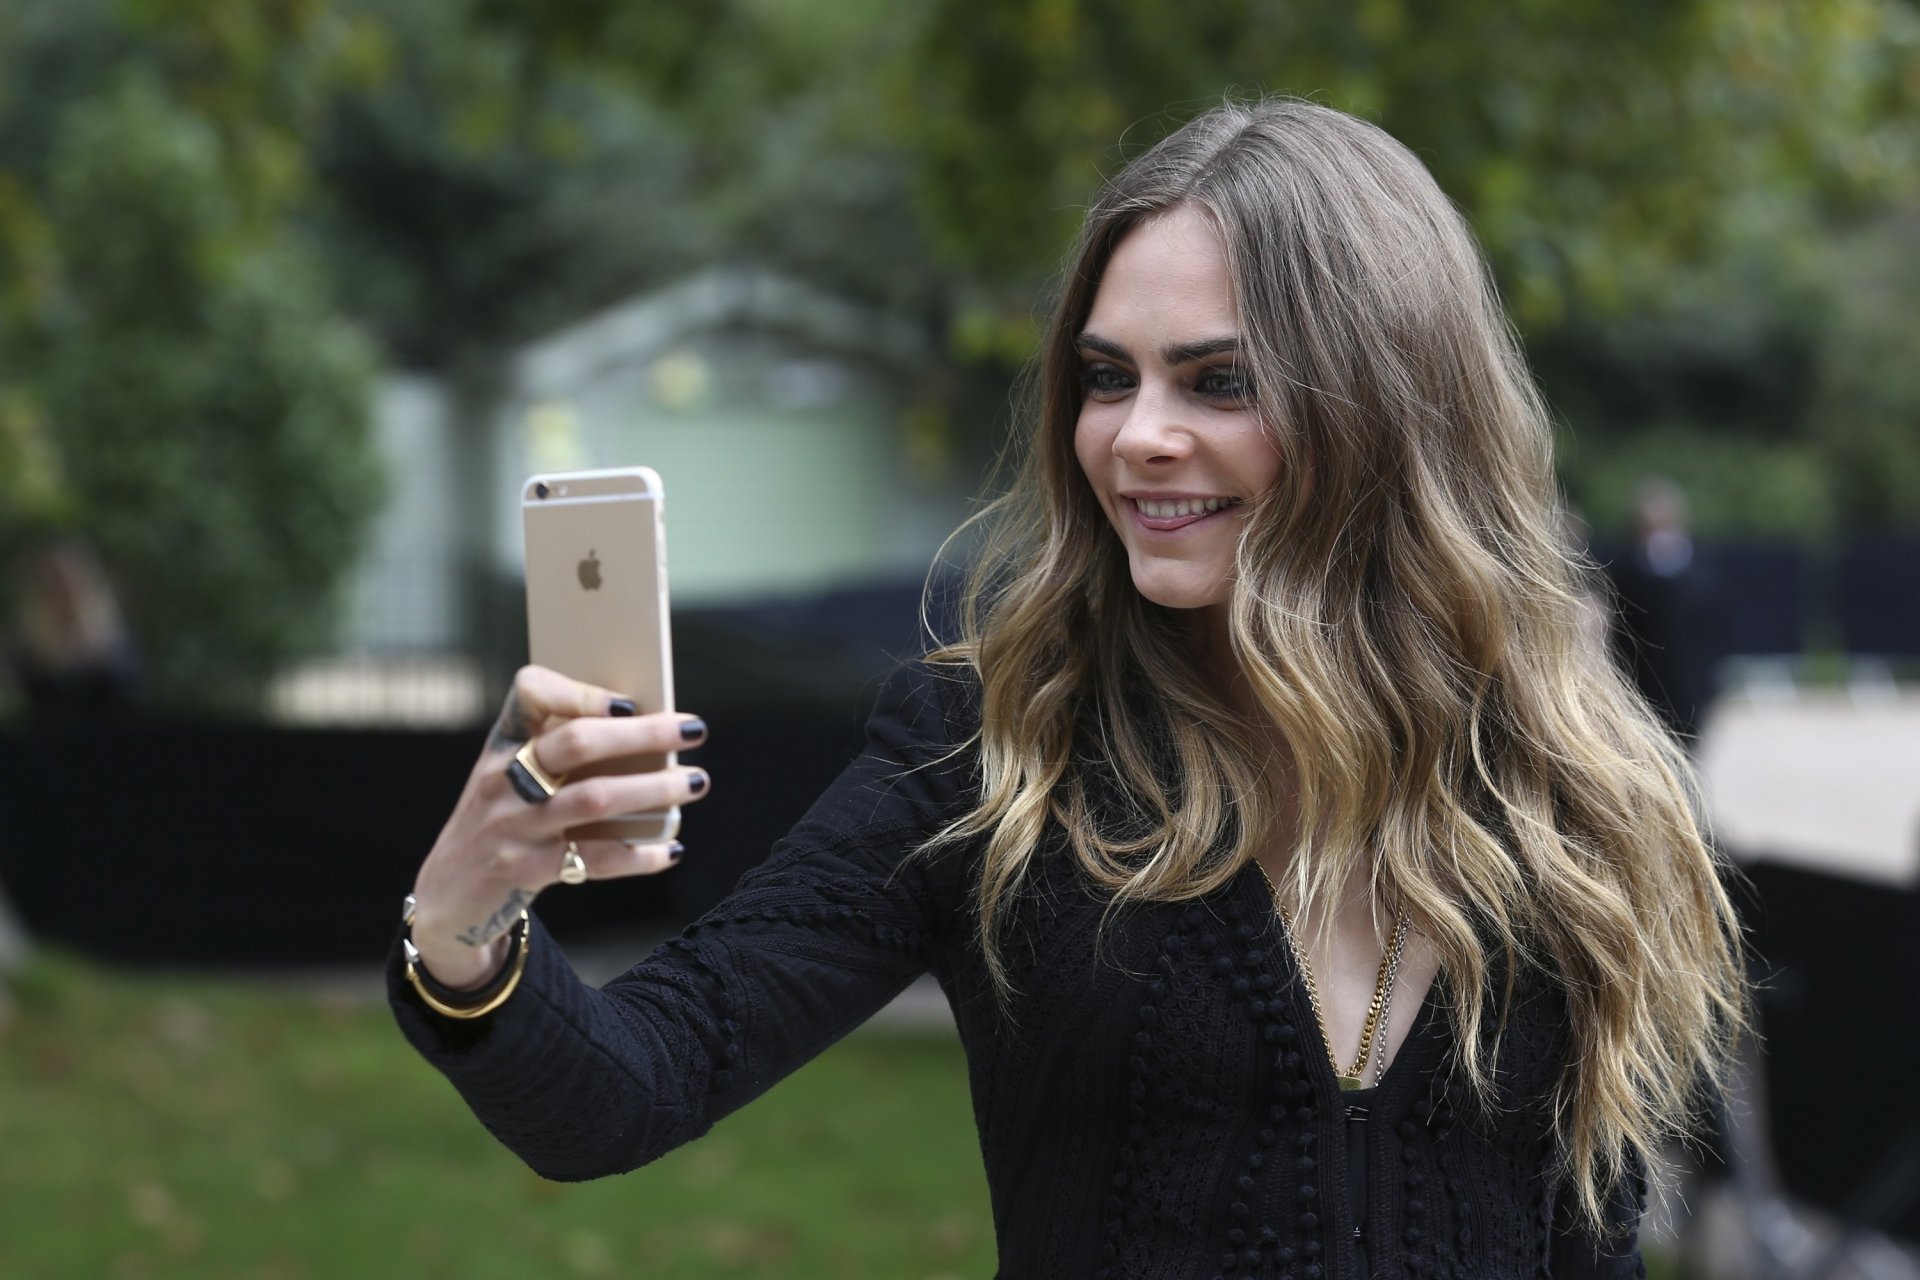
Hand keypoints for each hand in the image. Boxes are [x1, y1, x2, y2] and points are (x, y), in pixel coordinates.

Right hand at [407, 665, 709, 989]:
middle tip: (695, 729)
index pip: (530, 693)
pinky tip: (671, 849)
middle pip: (578, 743)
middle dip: (643, 734)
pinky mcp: (524, 870)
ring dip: (653, 789)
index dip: (581, 691)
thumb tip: (651, 735)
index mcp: (503, 742)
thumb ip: (560, 752)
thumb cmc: (503, 819)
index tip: (630, 700)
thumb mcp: (512, 775)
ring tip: (695, 782)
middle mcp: (502, 777)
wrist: (449, 893)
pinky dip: (639, 854)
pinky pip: (594, 859)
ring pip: (593, 799)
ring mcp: (511, 825)